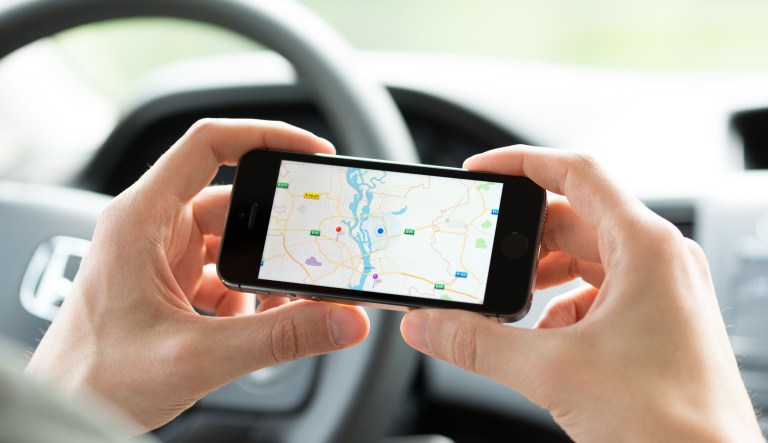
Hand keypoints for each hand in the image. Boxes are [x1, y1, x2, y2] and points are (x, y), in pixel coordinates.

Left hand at [25, 119, 368, 430]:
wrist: (62, 413)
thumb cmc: (92, 379)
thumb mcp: (196, 356)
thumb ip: (278, 337)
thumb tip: (341, 318)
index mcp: (141, 219)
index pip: (208, 146)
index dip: (264, 137)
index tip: (310, 153)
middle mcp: (151, 229)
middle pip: (233, 204)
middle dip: (276, 231)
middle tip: (314, 248)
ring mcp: (162, 258)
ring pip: (232, 244)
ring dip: (263, 271)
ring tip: (287, 299)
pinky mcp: (172, 286)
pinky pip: (225, 275)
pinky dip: (250, 296)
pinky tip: (256, 323)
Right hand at [401, 146, 761, 440]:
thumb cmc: (670, 423)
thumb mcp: (553, 372)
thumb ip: (477, 344)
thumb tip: (430, 325)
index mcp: (645, 247)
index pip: (576, 173)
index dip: (521, 164)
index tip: (482, 171)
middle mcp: (659, 260)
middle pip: (574, 220)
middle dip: (522, 241)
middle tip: (482, 259)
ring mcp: (661, 292)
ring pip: (585, 260)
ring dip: (541, 280)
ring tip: (510, 309)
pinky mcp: (656, 322)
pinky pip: (599, 294)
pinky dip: (562, 308)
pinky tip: (544, 342)